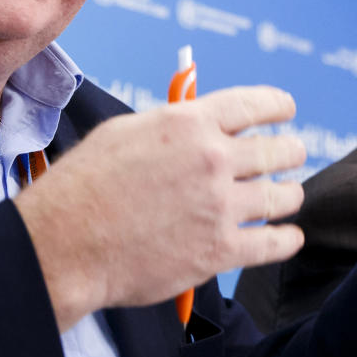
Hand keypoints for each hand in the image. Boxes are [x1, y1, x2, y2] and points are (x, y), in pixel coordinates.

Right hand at [16, 86, 306, 330]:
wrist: (66, 243)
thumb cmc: (84, 185)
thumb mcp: (125, 131)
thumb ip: (171, 125)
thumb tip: (197, 125)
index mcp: (189, 123)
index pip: (256, 104)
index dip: (279, 107)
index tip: (287, 111)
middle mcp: (212, 159)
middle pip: (279, 150)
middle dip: (289, 152)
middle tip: (289, 157)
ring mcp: (220, 207)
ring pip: (283, 197)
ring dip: (288, 196)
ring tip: (285, 198)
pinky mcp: (220, 251)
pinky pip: (274, 244)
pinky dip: (286, 240)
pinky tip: (287, 237)